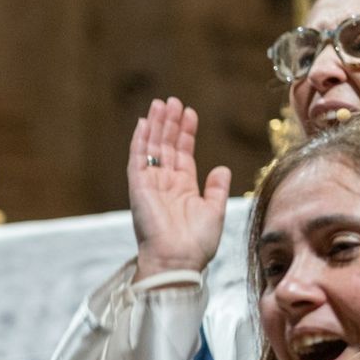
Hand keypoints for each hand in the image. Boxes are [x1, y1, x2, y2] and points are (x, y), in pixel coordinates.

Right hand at [128, 97, 232, 281]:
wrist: (178, 259)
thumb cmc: (197, 243)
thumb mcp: (214, 211)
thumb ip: (216, 188)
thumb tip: (221, 168)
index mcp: (182, 189)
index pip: (182, 154)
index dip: (186, 133)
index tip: (190, 113)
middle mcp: (165, 184)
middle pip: (166, 146)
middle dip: (169, 123)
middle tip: (173, 100)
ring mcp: (150, 185)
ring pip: (151, 148)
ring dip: (155, 126)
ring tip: (161, 104)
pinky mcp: (138, 188)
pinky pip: (137, 159)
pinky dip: (139, 141)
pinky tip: (143, 124)